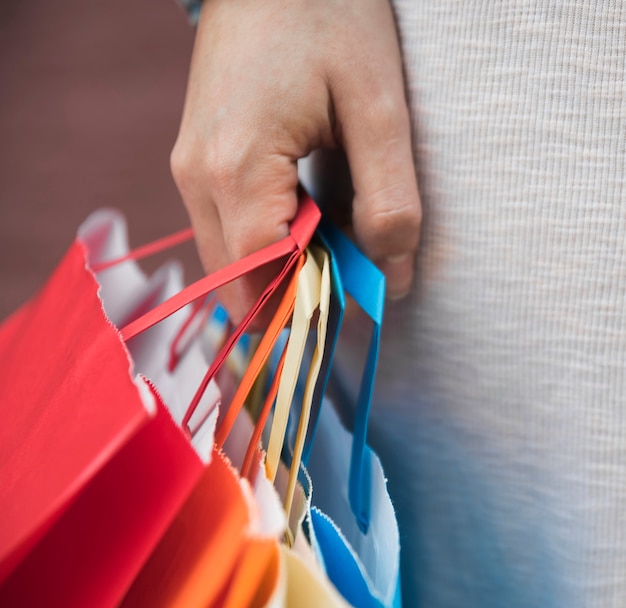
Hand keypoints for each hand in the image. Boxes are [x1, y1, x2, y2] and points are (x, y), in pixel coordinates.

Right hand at [171, 0, 420, 323]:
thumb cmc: (329, 14)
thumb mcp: (378, 106)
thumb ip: (390, 201)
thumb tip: (394, 278)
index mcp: (236, 169)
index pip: (263, 277)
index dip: (309, 304)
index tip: (357, 306)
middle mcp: (197, 179)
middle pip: (238, 279)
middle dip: (294, 294)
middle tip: (350, 275)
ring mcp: (189, 170)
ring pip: (231, 260)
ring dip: (282, 269)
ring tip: (335, 240)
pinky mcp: (196, 162)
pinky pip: (227, 229)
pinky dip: (268, 243)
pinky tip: (307, 217)